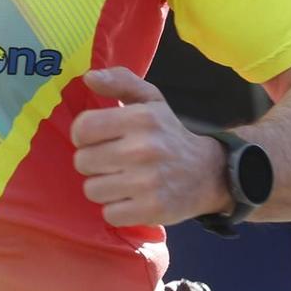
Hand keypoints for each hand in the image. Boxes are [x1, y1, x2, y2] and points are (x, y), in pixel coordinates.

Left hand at [71, 68, 230, 227]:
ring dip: (103, 187)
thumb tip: (89, 77)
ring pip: (92, 189)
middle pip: (82, 161)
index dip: (83, 135)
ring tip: (122, 180)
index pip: (82, 128)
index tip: (97, 139)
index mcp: (140, 118)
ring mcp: (148, 182)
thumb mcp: (150, 100)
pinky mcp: (152, 210)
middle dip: (93, 162)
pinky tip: (131, 198)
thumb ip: (119, 81)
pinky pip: (109, 214)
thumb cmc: (169, 133)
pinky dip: (116, 209)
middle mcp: (143, 149)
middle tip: (113, 161)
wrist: (208, 172)